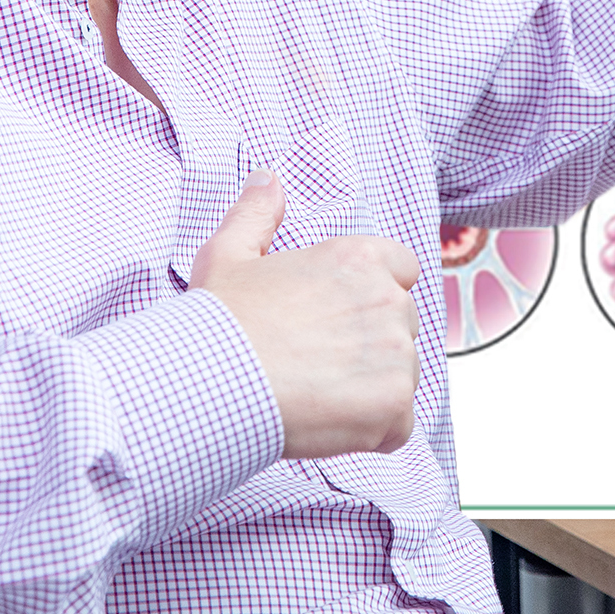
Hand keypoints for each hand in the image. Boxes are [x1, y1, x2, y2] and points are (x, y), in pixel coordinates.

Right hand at [188, 171, 423, 458]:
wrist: (211, 381)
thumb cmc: (218, 323)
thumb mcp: (228, 254)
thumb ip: (257, 213)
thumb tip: (267, 180)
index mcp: (359, 259)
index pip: (403, 269)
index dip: (374, 294)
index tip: (339, 318)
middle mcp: (388, 299)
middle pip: (402, 326)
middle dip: (370, 346)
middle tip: (315, 363)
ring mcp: (396, 353)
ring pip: (401, 376)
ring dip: (370, 391)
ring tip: (314, 394)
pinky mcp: (393, 403)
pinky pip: (398, 425)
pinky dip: (371, 432)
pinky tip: (326, 425)